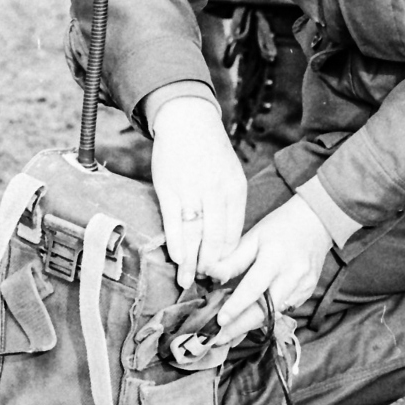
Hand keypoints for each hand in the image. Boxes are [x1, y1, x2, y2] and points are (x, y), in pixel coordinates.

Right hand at [150, 96, 247, 288]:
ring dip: (191, 262)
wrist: (188, 121)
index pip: (235, 233)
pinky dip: (176, 242)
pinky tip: (177, 258)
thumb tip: (227, 242)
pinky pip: (174, 222)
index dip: (229, 258)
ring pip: (195, 235)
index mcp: (235, 190)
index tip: (224, 275)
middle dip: (212, 266)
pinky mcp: (169, 189)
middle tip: (207, 283)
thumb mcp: (231, 176)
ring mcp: (192, 191)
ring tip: (188, 281)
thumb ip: (230, 207)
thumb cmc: (211, 153)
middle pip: (216, 239)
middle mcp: (216, 192)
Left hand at [208, 195, 333, 343]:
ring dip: (251, 326)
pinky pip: (283, 310)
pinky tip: (250, 321)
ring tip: (230, 334)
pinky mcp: (307, 294)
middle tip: (218, 338)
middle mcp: (292, 276)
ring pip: (274, 315)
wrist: (316, 222)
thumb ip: (233, 259)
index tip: (219, 320)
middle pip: (265, 310)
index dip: (236, 306)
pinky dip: (266, 317)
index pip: (254, 287)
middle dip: (240, 327)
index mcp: (275, 257)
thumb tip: (209, 276)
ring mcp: (303, 287)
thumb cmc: (280, 227)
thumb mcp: (253, 236)